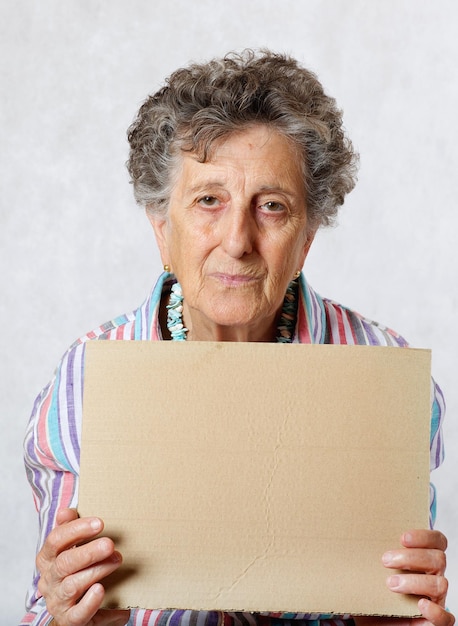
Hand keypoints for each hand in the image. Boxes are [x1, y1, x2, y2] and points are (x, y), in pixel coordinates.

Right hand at [36, 508, 128, 625]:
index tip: (99, 523)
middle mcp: (49, 580)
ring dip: (96, 571)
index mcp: (47, 560)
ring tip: (116, 560)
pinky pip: (77, 614)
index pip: (55, 540)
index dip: (76, 530)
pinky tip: (101, 590)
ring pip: (72, 585)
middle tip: (110, 543)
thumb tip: (65, 511)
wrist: (71, 613)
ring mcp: (58, 601)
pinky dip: (90, 602)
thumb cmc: (73, 573)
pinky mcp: (69, 620)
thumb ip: (68, 529)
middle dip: (88, 552)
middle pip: (64, 563)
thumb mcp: (69, 549)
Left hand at [354, 529, 453, 625]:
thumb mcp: (370, 569)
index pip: (437, 541)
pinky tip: (420, 605)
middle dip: (411, 557)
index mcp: (423, 560)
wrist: (372, 619)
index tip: (402, 538)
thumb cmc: (373, 590)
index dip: (425, 536)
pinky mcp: (433, 622)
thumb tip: (349, 533)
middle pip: (438, 559)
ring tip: (390, 584)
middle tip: (385, 560)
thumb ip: (370, 552)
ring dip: (415, 582)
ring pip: (440, 584)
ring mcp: (435, 599)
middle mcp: (432, 577)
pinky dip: (436, 611)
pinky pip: (446, 618)